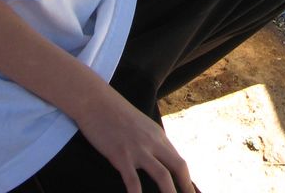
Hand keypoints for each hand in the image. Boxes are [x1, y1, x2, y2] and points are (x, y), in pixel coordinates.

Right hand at [77, 87, 194, 192]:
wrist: (96, 101)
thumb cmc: (115, 114)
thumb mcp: (140, 126)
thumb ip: (151, 142)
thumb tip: (159, 161)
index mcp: (159, 136)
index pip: (180, 162)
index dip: (188, 182)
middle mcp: (153, 142)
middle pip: (179, 167)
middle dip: (186, 188)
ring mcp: (138, 149)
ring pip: (162, 176)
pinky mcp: (120, 155)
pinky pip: (133, 181)